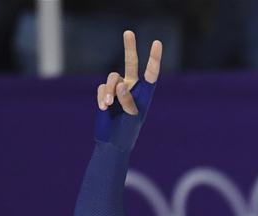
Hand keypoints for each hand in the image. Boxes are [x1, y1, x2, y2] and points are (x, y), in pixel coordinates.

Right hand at [93, 30, 161, 150]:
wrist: (112, 141)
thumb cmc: (127, 131)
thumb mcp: (131, 117)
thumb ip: (127, 100)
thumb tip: (120, 83)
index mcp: (145, 94)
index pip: (151, 74)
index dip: (153, 59)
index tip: (156, 43)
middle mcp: (133, 88)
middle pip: (131, 64)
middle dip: (129, 48)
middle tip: (128, 32)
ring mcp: (118, 90)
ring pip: (112, 79)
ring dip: (108, 91)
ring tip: (106, 105)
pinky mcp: (106, 93)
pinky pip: (102, 88)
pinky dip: (101, 96)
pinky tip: (103, 108)